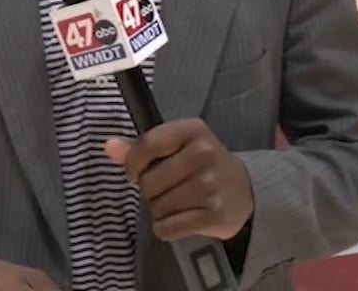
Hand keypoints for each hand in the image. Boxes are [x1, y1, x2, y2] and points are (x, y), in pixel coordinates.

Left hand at [104, 118, 253, 241]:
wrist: (247, 190)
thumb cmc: (202, 165)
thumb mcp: (176, 147)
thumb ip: (141, 147)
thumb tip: (110, 147)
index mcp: (193, 130)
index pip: (146, 146)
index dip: (133, 164)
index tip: (137, 172)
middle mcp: (204, 154)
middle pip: (148, 182)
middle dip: (151, 190)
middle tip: (170, 188)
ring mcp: (210, 186)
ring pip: (156, 207)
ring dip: (160, 211)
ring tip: (180, 203)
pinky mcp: (214, 215)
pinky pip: (167, 228)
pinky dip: (167, 228)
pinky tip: (183, 219)